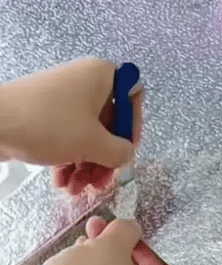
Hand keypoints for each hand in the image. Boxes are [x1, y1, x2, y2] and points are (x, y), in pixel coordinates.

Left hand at [0, 57, 142, 195]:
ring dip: (88, 165)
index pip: (133, 97)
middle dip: (105, 157)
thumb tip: (127, 156)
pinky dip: (70, 159)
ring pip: (88, 134)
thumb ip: (120, 152)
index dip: (133, 127)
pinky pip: (68, 136)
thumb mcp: (92, 142)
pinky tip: (62, 182)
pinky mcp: (45, 115)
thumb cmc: (49, 124)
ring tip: (76, 188)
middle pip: (110, 123)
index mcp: (102, 76)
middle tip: (100, 181)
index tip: (125, 150)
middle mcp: (86, 83)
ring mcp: (64, 99)